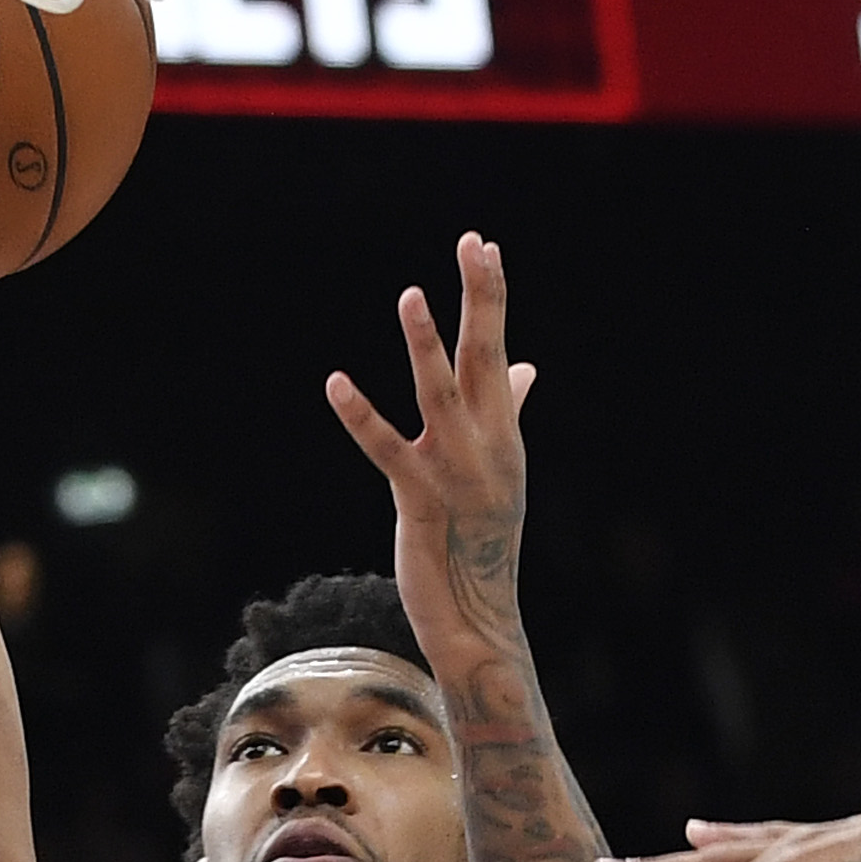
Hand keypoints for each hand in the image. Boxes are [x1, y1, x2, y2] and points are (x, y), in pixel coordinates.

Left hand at [320, 233, 536, 651]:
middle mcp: (489, 445)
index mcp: (503, 433)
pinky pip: (386, 449)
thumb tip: (525, 367)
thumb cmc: (480, 540)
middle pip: (486, 359)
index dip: (491, 297)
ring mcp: (456, 472)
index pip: (499, 350)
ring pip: (440, 394)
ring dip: (427, 344)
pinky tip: (335, 382)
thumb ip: (507, 411)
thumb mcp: (500, 468)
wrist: (479, 616)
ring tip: (411, 294)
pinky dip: (360, 415)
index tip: (484, 245)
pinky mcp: (419, 499)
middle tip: (473, 246)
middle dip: (481, 300)